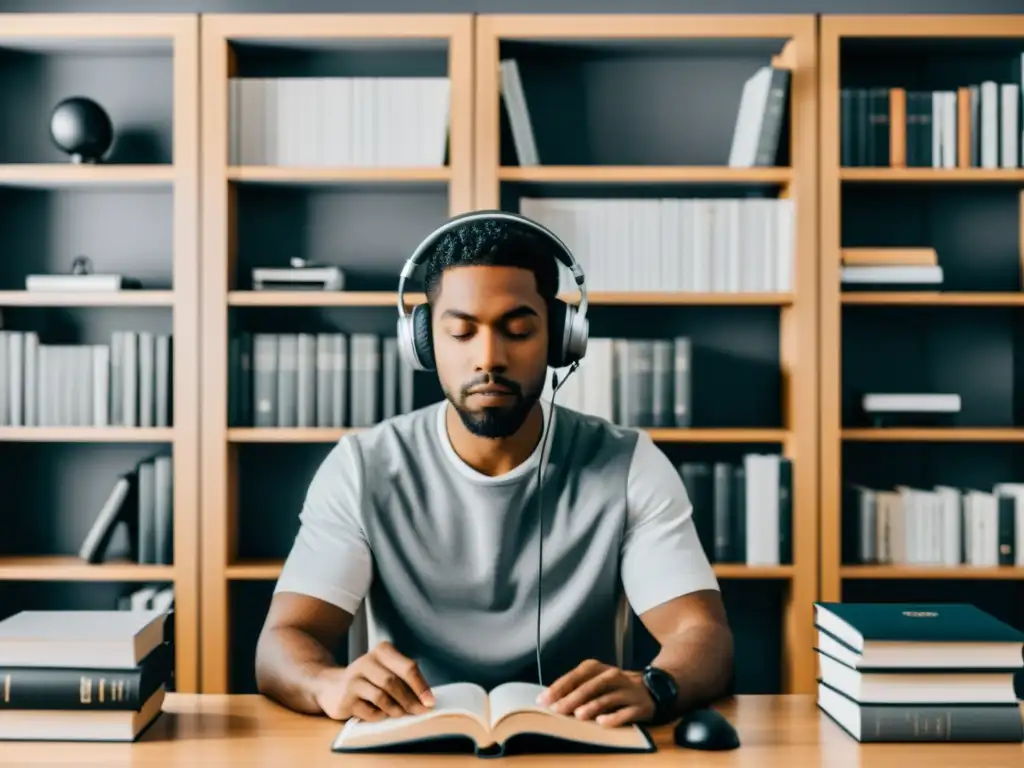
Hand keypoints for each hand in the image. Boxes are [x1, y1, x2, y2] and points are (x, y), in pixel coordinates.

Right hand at [313, 641, 435, 721]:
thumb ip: (405, 681)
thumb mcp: (386, 671)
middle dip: (410, 700)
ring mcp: (353, 679)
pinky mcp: (345, 698)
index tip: (430, 702)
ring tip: (400, 714)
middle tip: (420, 712)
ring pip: (382, 696)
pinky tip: (379, 714)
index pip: (407, 667)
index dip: (421, 686)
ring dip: (395, 709)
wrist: (330, 686)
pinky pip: (369, 711)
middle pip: (394, 682)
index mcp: (382, 651)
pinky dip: (379, 716)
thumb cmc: (368, 680)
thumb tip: (426, 701)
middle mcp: (366, 661)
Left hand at [535, 659, 654, 727]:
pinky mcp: (640, 706)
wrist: (652, 689)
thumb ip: (577, 687)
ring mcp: (628, 690)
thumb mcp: (597, 681)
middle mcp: (614, 676)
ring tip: (578, 716)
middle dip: (572, 698)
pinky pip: (627, 712)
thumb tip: (550, 699)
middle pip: (591, 686)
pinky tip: (602, 724)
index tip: (544, 699)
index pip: (577, 674)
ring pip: (608, 697)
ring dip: (592, 707)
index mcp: (599, 669)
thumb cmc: (616, 687)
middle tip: (557, 710)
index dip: (560, 686)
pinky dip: (614, 718)